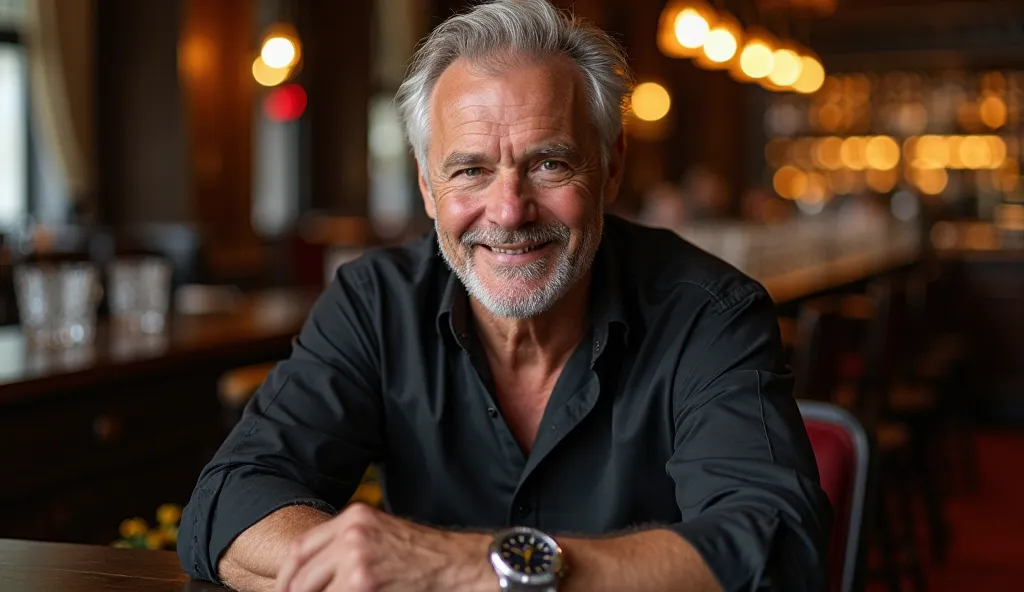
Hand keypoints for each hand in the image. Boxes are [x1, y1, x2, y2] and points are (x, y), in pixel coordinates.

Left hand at [274, 503, 492, 591]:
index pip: (300, 548)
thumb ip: (347, 547)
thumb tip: (312, 576)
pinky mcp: (363, 583)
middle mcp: (351, 534)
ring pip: (311, 590)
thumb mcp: (382, 536)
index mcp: (354, 518)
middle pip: (299, 572)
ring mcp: (356, 559)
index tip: (284, 591)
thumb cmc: (425, 556)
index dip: (285, 576)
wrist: (459, 565)